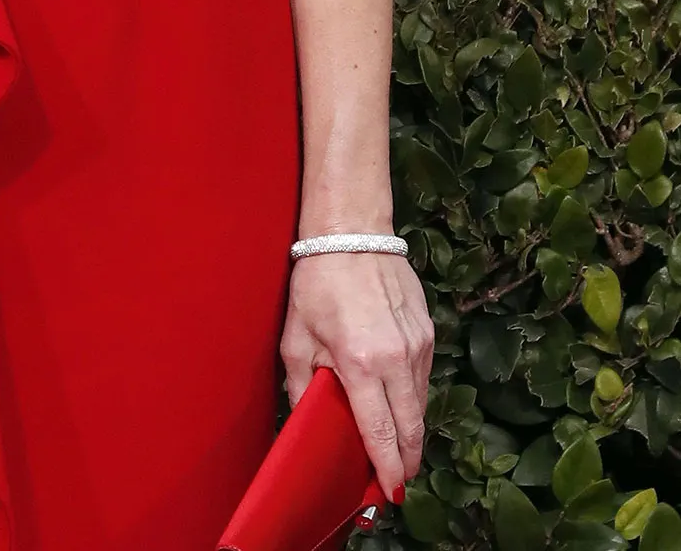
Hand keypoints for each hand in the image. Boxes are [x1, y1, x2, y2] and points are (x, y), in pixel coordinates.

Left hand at [280, 249, 433, 504]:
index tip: (389, 491)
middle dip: (406, 459)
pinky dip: (414, 397)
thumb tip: (305, 420)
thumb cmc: (317, 282)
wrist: (352, 233)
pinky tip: (401, 404)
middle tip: (396, 479)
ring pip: (420, 403)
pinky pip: (423, 377)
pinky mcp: (427, 331)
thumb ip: (302, 384)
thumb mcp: (296, 336)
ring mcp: (417, 344)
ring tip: (398, 448)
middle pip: (410, 426)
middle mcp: (396, 358)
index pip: (379, 431)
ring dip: (412, 429)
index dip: (386, 466)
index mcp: (360, 363)